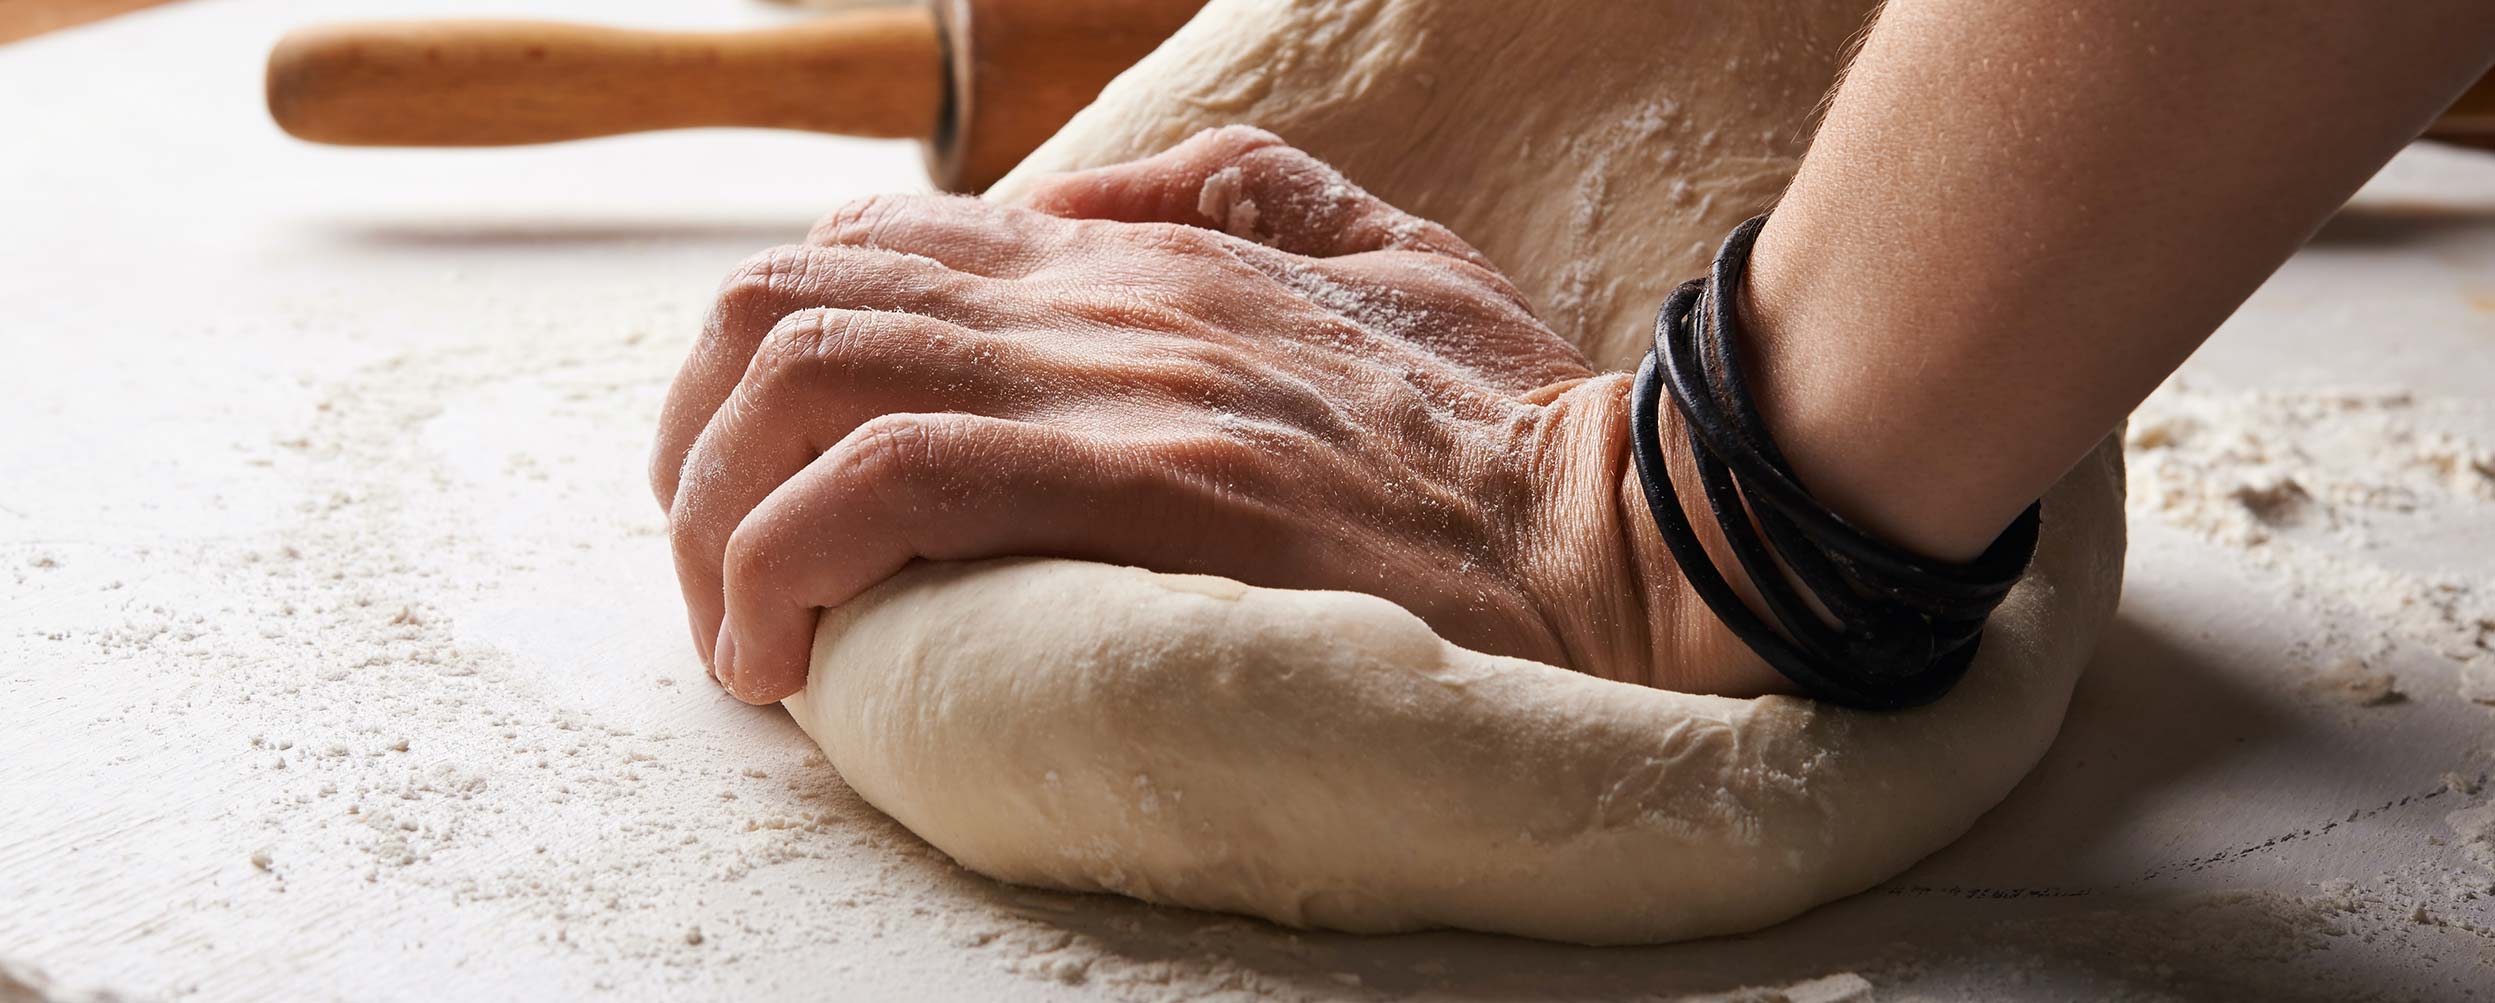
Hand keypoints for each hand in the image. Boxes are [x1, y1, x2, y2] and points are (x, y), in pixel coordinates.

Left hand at [651, 126, 1780, 703]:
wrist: (1623, 530)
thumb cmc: (1507, 426)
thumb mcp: (1381, 248)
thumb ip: (1235, 192)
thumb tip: (1079, 196)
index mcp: (1137, 253)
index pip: (870, 249)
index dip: (769, 359)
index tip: (767, 487)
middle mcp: (1098, 295)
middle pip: (789, 301)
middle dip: (696, 440)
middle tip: (718, 569)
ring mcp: (1115, 382)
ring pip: (805, 379)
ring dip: (716, 514)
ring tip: (739, 633)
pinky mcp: (1141, 483)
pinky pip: (884, 484)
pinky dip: (786, 561)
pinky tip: (785, 655)